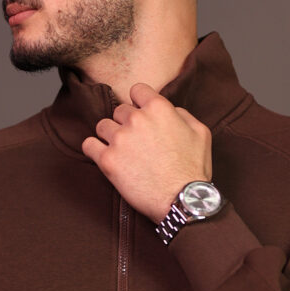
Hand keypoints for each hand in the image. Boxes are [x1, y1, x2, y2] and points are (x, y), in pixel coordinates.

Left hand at [81, 82, 211, 221]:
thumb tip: (170, 110)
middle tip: (136, 141)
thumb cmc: (193, 170)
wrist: (181, 200)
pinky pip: (88, 145)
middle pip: (120, 110)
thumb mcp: (201, 133)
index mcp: (158, 109)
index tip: (140, 114)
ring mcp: (119, 139)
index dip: (139, 102)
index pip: (137, 90)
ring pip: (102, 126)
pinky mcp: (107, 160)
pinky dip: (93, 149)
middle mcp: (136, 119)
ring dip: (110, 136)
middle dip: (126, 123)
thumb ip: (182, 114)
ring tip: (121, 151)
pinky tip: (103, 156)